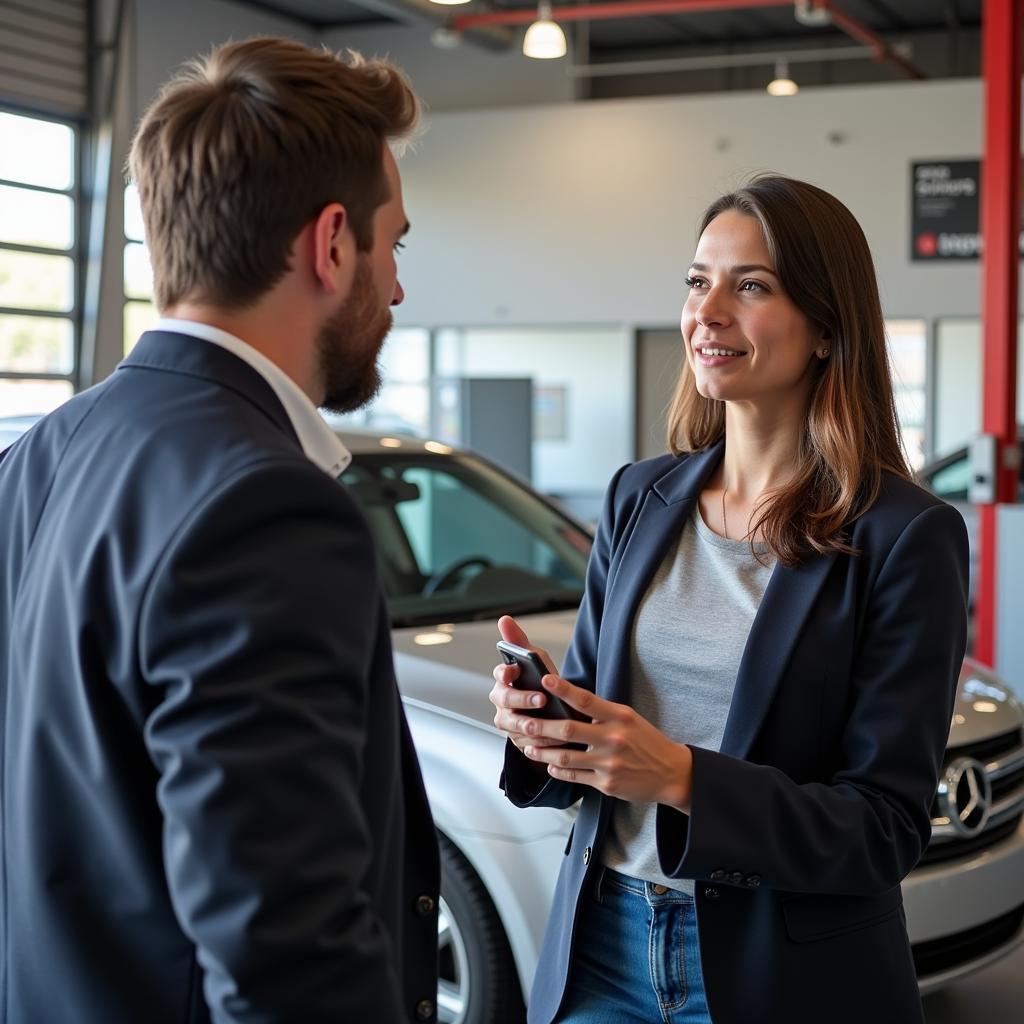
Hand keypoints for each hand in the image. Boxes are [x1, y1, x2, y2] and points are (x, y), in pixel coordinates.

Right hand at [489, 616, 568, 755]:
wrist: (557, 711)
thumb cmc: (544, 681)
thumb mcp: (537, 660)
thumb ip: (520, 641)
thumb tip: (504, 619)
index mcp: (504, 680)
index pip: (498, 675)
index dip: (504, 674)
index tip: (513, 672)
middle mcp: (501, 702)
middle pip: (504, 702)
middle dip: (522, 700)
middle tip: (542, 699)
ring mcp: (509, 723)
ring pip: (514, 726)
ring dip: (533, 725)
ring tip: (551, 723)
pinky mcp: (519, 741)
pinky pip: (527, 744)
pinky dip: (541, 743)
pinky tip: (556, 741)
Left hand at [519, 674, 693, 812]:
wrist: (671, 772)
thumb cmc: (646, 741)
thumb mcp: (628, 718)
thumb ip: (602, 712)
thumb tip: (569, 701)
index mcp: (620, 716)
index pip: (586, 699)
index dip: (563, 689)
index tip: (545, 680)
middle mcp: (614, 738)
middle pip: (568, 729)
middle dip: (541, 726)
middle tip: (524, 723)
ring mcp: (609, 763)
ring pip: (565, 756)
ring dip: (543, 752)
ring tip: (530, 747)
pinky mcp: (607, 784)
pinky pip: (574, 776)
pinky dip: (557, 770)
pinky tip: (550, 764)